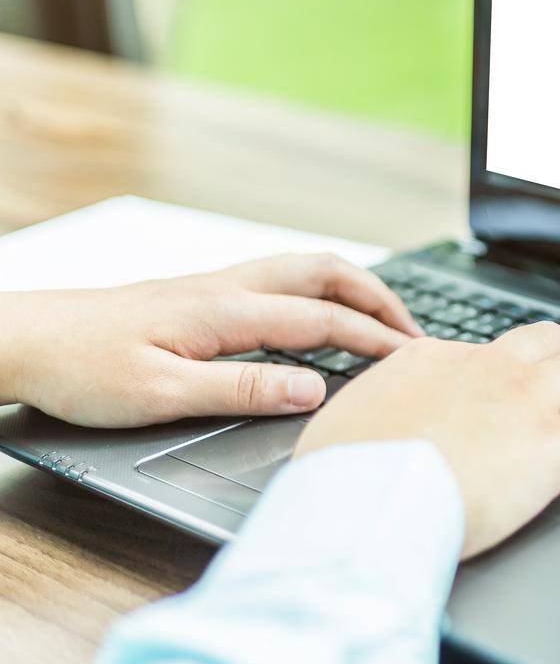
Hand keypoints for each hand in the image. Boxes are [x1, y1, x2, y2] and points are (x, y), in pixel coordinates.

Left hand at [0, 254, 421, 426]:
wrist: (25, 339)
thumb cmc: (81, 368)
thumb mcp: (163, 395)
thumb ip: (243, 388)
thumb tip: (313, 387)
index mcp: (227, 310)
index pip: (324, 318)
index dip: (376, 339)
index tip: (416, 359)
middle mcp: (228, 287)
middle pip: (327, 273)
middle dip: (380, 298)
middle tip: (415, 332)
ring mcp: (215, 286)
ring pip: (305, 268)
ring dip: (353, 288)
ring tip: (382, 319)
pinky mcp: (200, 295)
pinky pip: (281, 279)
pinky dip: (321, 290)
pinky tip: (318, 317)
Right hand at [295, 322, 559, 556]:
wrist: (366, 501)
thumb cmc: (341, 478)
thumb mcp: (342, 427)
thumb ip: (372, 416)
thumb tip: (371, 427)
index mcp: (429, 361)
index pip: (482, 353)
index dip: (508, 370)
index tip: (513, 386)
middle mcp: (485, 369)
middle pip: (547, 344)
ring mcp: (524, 402)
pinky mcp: (555, 444)